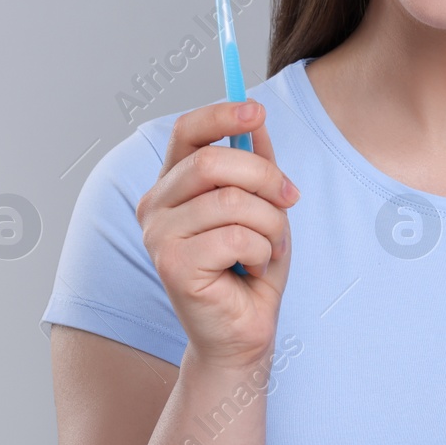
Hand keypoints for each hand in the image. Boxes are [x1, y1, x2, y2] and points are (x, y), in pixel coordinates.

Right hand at [136, 100, 300, 370]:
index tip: (256, 110)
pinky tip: (253, 270)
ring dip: (270, 225)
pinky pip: (235, 237)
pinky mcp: (172, 265)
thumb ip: (256, 163)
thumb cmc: (249, 270)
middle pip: (213, 163)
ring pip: (232, 202)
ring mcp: (159, 235)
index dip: (220, 115)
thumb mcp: (262, 206)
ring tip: (268, 249)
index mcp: (172, 185)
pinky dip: (261, 252)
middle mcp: (155, 205)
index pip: (186, 132)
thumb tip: (256, 118)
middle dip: (265, 177)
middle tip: (290, 199)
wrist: (242, 334)